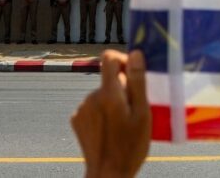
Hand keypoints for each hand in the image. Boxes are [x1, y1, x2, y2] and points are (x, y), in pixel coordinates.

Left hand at [72, 50, 150, 177]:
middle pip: (109, 79)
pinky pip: (94, 107)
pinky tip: (111, 129)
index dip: (123, 60)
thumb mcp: (142, 114)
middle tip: (136, 110)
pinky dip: (104, 112)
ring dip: (114, 102)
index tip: (135, 74)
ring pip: (103, 94)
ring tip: (124, 123)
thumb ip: (137, 81)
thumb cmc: (130, 147)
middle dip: (124, 88)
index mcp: (108, 93)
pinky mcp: (77, 120)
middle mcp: (91, 97)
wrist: (107, 175)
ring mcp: (82, 109)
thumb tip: (135, 53)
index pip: (108, 58)